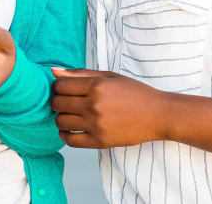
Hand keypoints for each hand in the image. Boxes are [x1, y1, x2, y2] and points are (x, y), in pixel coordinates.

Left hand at [50, 68, 171, 147]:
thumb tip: (53, 71)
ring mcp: (96, 125)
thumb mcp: (109, 76)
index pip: (60, 86)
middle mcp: (94, 105)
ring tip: (69, 115)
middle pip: (57, 103)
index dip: (57, 87)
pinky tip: (70, 129)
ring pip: (61, 121)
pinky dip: (65, 135)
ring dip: (60, 117)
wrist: (158, 115)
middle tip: (65, 102)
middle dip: (57, 101)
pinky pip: (71, 141)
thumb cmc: (136, 93)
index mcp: (96, 86)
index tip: (63, 89)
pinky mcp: (100, 141)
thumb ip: (80, 73)